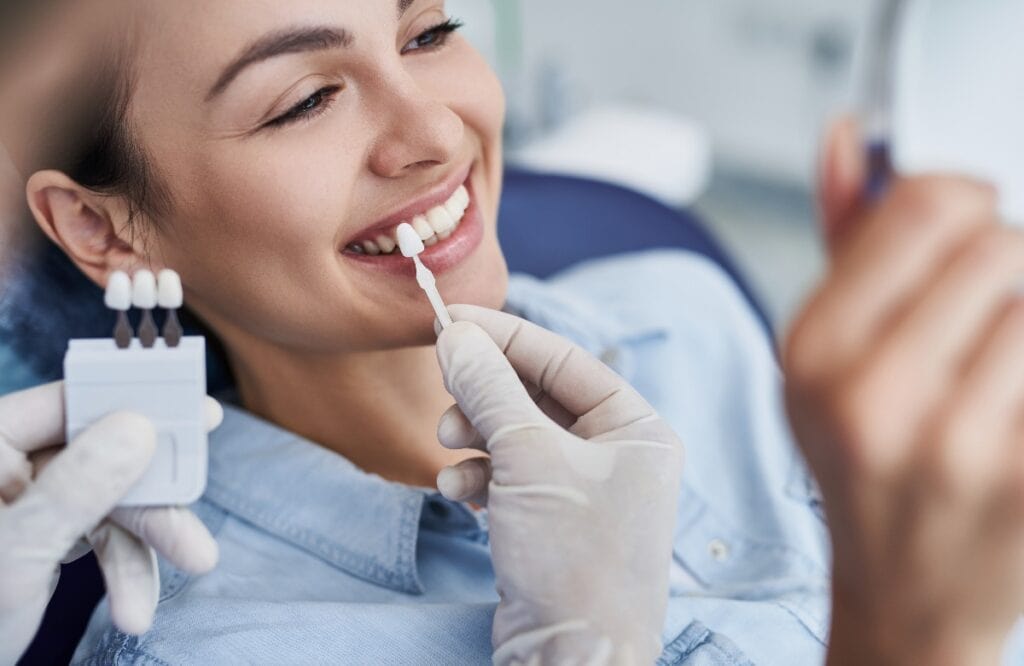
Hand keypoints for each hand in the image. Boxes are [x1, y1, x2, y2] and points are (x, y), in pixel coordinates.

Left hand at [0, 381, 222, 663]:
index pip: (67, 405)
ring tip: (189, 572)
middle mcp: (9, 465)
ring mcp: (29, 501)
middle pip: (104, 458)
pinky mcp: (45, 536)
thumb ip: (76, 487)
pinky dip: (125, 571)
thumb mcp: (18, 552)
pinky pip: (102, 536)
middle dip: (154, 503)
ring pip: (111, 501)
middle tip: (200, 520)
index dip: (136, 405)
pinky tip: (135, 609)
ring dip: (148, 545)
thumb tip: (138, 427)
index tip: (198, 413)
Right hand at [434, 305, 683, 665]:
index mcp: (637, 429)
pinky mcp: (551, 524)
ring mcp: (584, 493)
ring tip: (448, 447)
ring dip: (475, 435)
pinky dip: (479, 476)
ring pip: (516, 436)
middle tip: (443, 388)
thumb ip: (490, 389)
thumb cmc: (572, 557)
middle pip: (536, 396)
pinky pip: (509, 477)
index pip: (565, 361)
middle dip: (485, 394)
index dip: (505, 336)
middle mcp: (617, 456)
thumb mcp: (527, 459)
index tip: (451, 319)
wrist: (571, 661)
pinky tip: (457, 490)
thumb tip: (455, 334)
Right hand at [784, 120, 1023, 664]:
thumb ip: (846, 236)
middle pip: (1003, 243)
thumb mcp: (827, 352)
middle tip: (981, 319)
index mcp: (814, 353)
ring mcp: (962, 444)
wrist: (909, 595)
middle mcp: (876, 397)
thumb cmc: (865, 465)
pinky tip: (1013, 403)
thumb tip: (849, 136)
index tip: (969, 225)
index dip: (964, 201)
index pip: (925, 204)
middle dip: (1004, 266)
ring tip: (999, 372)